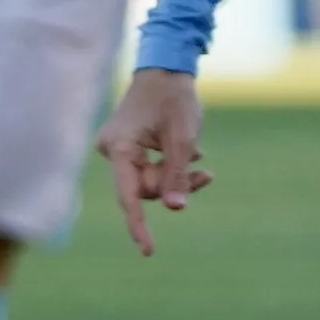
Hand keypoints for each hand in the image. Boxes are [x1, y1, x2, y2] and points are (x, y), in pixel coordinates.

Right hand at [93, 66, 207, 254]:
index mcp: (120, 148)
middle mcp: (112, 150)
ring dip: (177, 176)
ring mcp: (117, 149)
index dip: (139, 225)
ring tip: (204, 163)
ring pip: (149, 180)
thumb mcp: (184, 138)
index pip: (129, 196)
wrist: (165, 68)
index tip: (149, 250)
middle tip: (207, 175)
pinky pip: (148, 169)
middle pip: (145, 188)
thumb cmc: (174, 98)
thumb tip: (176, 209)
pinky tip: (192, 154)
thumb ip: (178, 175)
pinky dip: (170, 166)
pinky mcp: (126, 147)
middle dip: (175, 186)